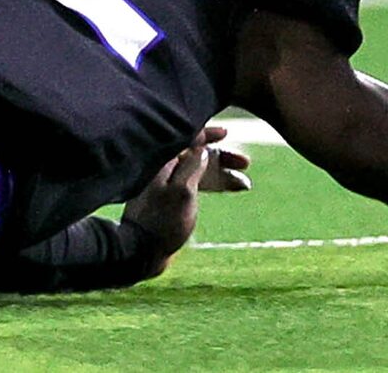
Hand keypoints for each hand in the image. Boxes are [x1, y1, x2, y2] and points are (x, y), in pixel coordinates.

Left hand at [122, 126, 253, 273]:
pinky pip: (197, 185)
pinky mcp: (171, 201)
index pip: (187, 137)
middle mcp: (164, 169)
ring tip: (245, 184)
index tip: (225, 133)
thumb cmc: (162, 222)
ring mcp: (168, 185)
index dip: (208, 134)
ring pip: (200, 171)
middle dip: (222, 157)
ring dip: (222, 174)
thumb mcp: (182, 192)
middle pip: (197, 154)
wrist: (141, 253)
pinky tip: (229, 191)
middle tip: (245, 163)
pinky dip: (213, 186)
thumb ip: (193, 166)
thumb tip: (203, 148)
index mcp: (163, 162)